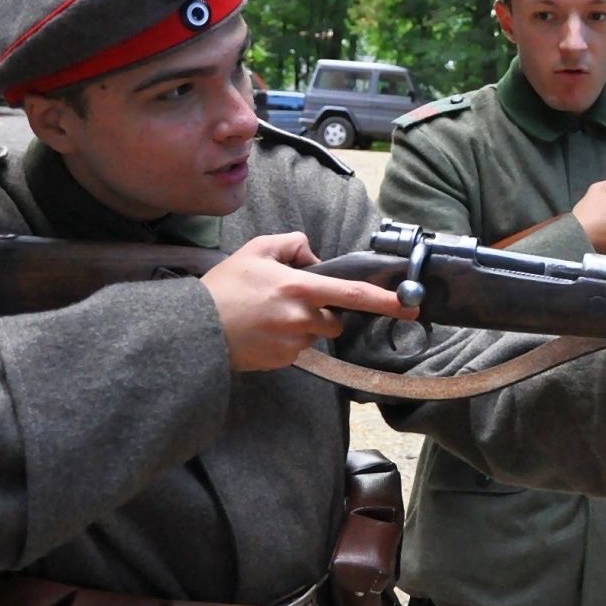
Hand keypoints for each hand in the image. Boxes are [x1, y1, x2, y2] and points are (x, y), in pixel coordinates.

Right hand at [200, 232, 418, 371]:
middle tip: (293, 302)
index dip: (385, 301)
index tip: (410, 305)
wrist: (194, 329)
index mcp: (300, 288)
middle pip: (337, 320)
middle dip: (327, 312)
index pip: (353, 294)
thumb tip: (314, 255)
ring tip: (270, 317)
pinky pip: (299, 350)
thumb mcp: (256, 250)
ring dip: (305, 327)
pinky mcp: (282, 361)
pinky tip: (263, 332)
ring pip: (317, 335)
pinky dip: (288, 341)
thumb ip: (292, 243)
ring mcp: (293, 344)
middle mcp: (301, 318)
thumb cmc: (225, 286)